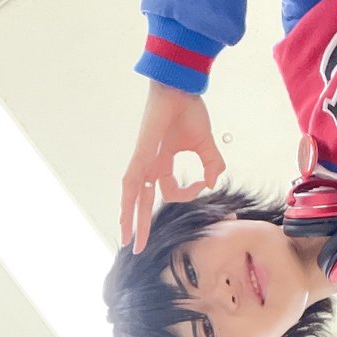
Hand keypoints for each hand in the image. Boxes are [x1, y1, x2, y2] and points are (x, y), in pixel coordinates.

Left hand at [121, 80, 225, 252]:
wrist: (180, 89)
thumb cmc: (189, 110)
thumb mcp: (205, 144)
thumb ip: (212, 164)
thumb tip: (212, 182)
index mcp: (163, 164)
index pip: (172, 191)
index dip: (189, 193)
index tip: (203, 183)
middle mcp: (150, 166)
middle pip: (142, 203)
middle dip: (141, 226)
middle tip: (137, 248)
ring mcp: (143, 161)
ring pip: (133, 198)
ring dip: (130, 220)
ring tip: (128, 241)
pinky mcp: (141, 154)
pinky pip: (131, 181)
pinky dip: (128, 199)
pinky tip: (125, 215)